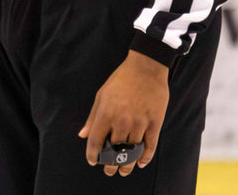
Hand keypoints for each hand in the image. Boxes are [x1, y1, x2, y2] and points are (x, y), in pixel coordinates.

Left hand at [79, 50, 168, 177]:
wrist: (146, 66)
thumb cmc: (122, 79)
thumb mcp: (102, 94)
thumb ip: (92, 117)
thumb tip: (82, 135)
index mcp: (106, 113)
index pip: (95, 142)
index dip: (93, 155)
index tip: (93, 161)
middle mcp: (122, 121)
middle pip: (114, 152)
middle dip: (110, 164)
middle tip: (110, 170)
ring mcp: (139, 123)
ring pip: (132, 152)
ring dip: (127, 164)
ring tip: (124, 170)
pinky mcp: (154, 123)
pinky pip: (150, 147)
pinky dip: (145, 158)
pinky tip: (140, 162)